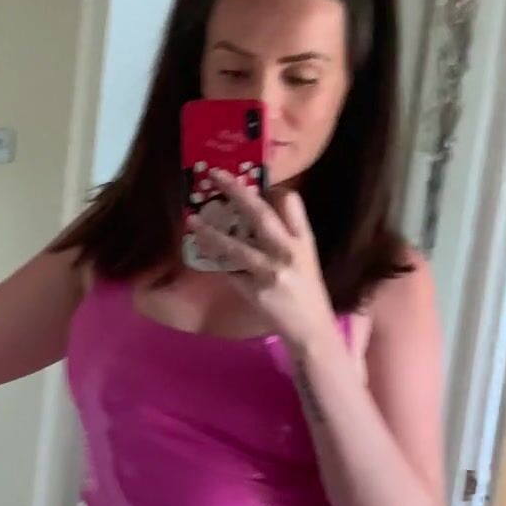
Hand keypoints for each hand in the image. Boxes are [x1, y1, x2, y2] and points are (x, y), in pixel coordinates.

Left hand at [189, 171, 336, 354]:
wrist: (312, 330)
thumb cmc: (307, 291)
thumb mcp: (306, 257)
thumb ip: (288, 234)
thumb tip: (258, 211)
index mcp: (303, 241)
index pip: (292, 204)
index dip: (270, 186)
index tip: (250, 175)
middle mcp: (288, 252)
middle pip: (260, 215)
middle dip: (237, 192)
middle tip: (216, 176)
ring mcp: (270, 272)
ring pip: (236, 246)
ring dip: (211, 232)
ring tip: (192, 221)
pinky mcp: (255, 292)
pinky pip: (230, 272)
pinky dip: (216, 261)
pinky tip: (202, 250)